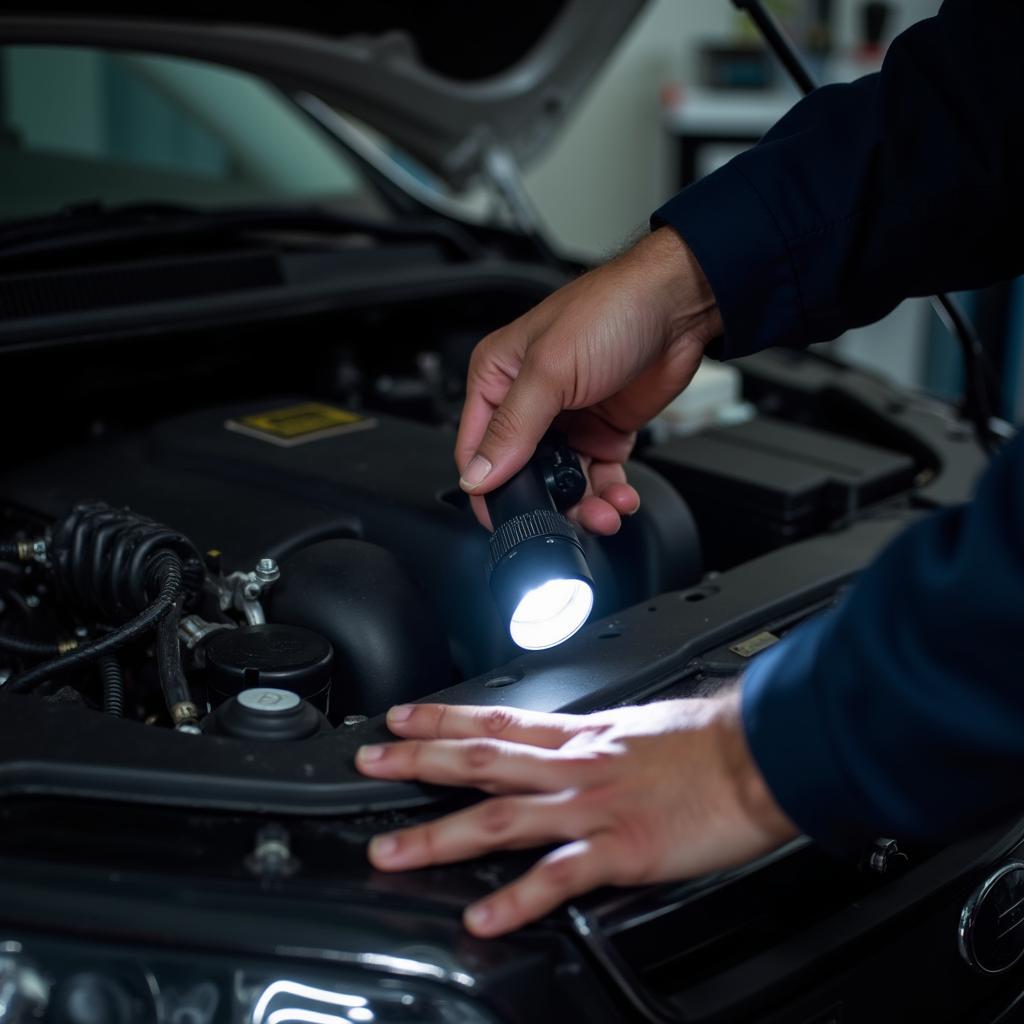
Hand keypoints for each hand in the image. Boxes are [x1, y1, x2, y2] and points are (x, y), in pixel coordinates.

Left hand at [355, 689, 796, 936]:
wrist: (763, 752)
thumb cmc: (710, 740)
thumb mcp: (641, 726)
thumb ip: (597, 741)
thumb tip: (569, 745)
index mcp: (583, 736)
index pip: (499, 718)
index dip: (445, 717)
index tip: (402, 716)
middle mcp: (577, 766)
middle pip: (483, 760)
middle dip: (419, 761)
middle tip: (367, 763)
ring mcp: (595, 806)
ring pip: (502, 818)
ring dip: (441, 835)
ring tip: (391, 852)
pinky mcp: (624, 847)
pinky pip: (560, 875)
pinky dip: (519, 898)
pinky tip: (483, 917)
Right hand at [456, 227, 721, 533]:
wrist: (679, 304)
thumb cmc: (611, 309)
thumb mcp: (550, 370)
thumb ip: (512, 428)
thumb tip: (478, 474)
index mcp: (498, 378)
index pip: (476, 447)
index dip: (487, 486)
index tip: (505, 517)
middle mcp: (528, 401)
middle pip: (521, 472)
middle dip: (544, 501)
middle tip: (566, 518)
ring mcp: (567, 419)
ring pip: (562, 481)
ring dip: (583, 504)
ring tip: (603, 513)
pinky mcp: (603, 430)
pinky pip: (597, 476)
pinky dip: (609, 493)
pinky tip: (620, 497)